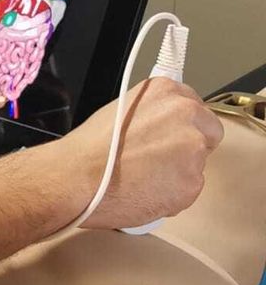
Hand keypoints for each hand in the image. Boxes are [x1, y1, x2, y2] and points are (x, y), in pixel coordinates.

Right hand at [56, 77, 223, 230]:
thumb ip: (152, 113)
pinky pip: (190, 190)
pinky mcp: (193, 182)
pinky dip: (173, 194)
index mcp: (166, 91)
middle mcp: (186, 114)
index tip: (168, 135)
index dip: (181, 125)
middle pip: (208, 133)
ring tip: (143, 177)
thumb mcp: (121, 109)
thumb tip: (164, 127)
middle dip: (189, 147)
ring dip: (178, 172)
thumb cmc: (89, 148)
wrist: (76, 176)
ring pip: (198, 165)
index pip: (196, 107)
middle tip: (159, 159)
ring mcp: (193, 149)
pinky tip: (146, 190)